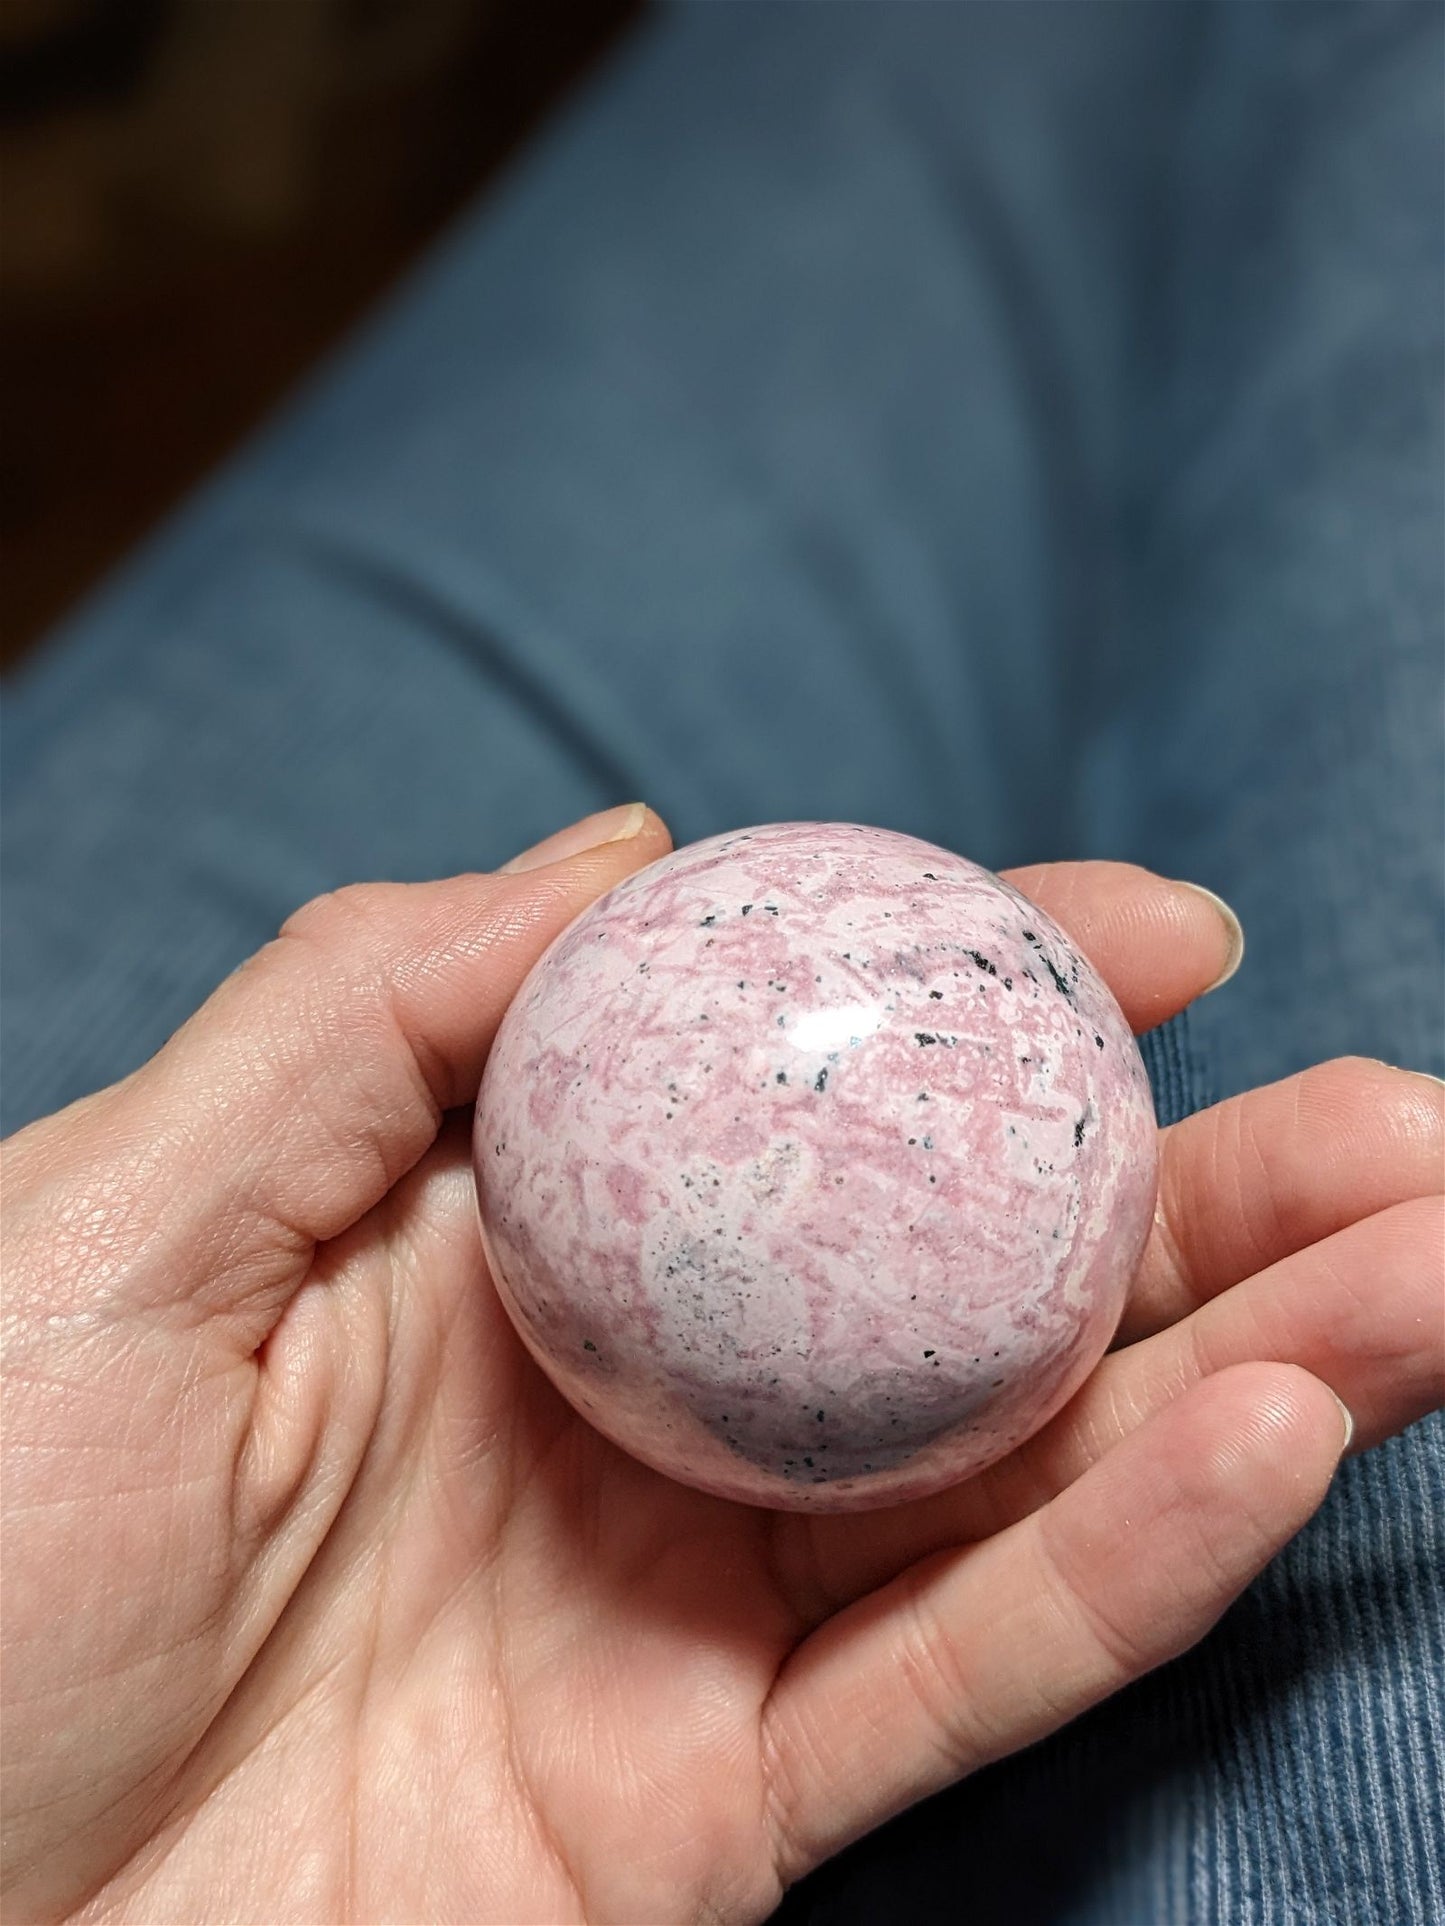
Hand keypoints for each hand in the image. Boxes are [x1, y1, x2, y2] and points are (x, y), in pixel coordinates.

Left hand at [3, 809, 1439, 1924]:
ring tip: (1432, 1259)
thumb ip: (372, 1013)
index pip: (791, 1090)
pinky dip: (1118, 1570)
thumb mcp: (116, 1217)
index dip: (979, 998)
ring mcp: (677, 1624)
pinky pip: (944, 1688)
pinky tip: (1274, 1444)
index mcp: (495, 1247)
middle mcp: (624, 1417)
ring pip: (1013, 1478)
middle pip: (956, 1287)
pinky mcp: (698, 1829)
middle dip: (1200, 1196)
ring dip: (1244, 1368)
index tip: (1163, 930)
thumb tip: (631, 842)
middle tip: (1403, 1118)